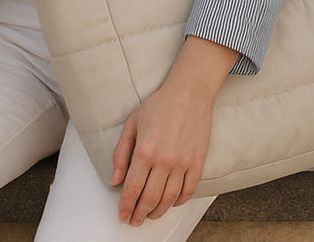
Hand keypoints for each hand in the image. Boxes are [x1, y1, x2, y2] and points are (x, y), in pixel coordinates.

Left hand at [111, 36, 238, 225]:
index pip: (133, 188)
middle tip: (134, 220)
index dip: (126, 206)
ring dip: (158, 212)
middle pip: (150, 198)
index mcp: (144, 150)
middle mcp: (164, 160)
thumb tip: (115, 180)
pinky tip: (171, 203)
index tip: (123, 215)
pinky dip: (179, 202)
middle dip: (139, 214)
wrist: (189, 92)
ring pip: (169, 199)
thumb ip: (121, 154)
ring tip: (150, 215)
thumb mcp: (132, 124)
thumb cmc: (159, 105)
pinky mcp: (198, 162)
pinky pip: (189, 191)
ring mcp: (183, 163)